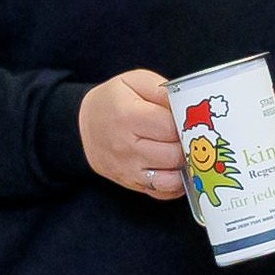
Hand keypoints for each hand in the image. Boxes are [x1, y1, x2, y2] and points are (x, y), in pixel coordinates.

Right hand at [78, 70, 185, 198]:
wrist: (85, 124)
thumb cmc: (114, 100)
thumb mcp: (135, 81)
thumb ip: (162, 90)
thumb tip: (185, 103)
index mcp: (127, 116)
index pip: (171, 128)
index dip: (186, 124)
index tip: (189, 120)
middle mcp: (126, 147)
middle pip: (174, 155)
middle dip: (187, 146)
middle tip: (189, 136)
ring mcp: (127, 170)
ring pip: (171, 179)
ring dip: (184, 168)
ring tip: (184, 152)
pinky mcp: (130, 184)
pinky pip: (162, 192)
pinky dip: (175, 184)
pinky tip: (176, 168)